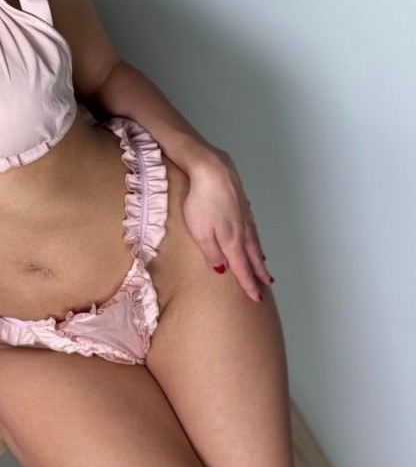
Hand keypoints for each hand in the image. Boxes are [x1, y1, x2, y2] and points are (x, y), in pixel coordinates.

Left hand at [182, 148, 273, 301]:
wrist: (212, 168)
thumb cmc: (202, 200)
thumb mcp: (200, 233)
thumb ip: (212, 253)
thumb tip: (222, 270)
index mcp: (232, 240)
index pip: (242, 268)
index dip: (248, 284)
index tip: (256, 298)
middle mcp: (242, 230)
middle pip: (252, 256)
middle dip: (258, 273)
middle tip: (267, 286)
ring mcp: (244, 215)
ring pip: (254, 241)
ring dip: (259, 255)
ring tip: (263, 265)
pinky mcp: (241, 202)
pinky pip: (252, 226)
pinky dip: (255, 236)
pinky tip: (254, 235)